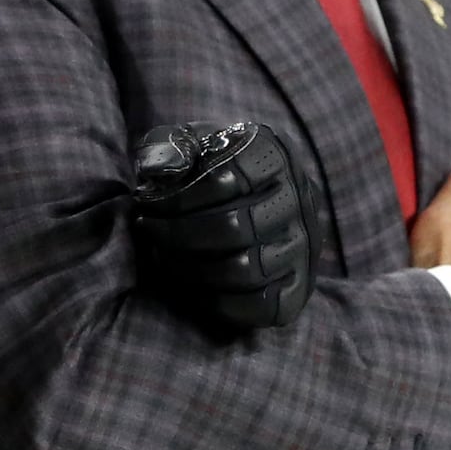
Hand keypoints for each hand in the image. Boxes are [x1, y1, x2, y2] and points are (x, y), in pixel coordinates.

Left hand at [130, 120, 314, 335]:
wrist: (247, 201)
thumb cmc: (204, 169)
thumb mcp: (183, 143)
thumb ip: (166, 146)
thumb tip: (159, 170)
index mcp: (274, 155)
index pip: (224, 179)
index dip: (176, 197)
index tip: (147, 205)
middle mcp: (299, 198)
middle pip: (232, 228)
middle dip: (177, 235)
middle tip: (150, 232)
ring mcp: (303, 245)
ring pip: (244, 271)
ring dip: (190, 269)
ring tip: (163, 257)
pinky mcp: (299, 286)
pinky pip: (258, 306)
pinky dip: (215, 302)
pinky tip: (190, 285)